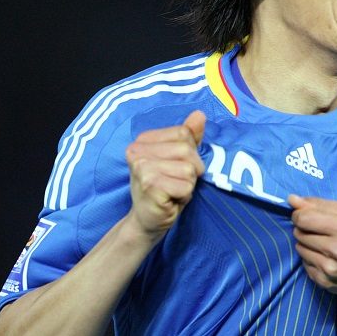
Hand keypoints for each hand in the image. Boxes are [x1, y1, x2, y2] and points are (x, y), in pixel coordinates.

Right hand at [125, 110, 205, 240]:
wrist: (147, 221)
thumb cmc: (165, 188)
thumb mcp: (178, 159)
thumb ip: (189, 137)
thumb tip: (200, 114)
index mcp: (143, 139)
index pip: (184, 133)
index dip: (190, 153)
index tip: (175, 167)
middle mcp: (137, 150)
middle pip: (187, 150)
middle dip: (191, 171)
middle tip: (175, 183)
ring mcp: (141, 167)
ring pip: (188, 169)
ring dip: (187, 185)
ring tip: (172, 191)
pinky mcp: (149, 185)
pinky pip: (186, 186)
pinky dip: (184, 196)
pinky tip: (169, 200)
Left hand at [289, 195, 336, 296]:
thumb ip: (320, 204)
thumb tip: (292, 199)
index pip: (304, 218)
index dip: (299, 214)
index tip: (304, 214)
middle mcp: (336, 250)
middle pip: (300, 232)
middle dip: (305, 228)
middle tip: (320, 229)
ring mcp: (330, 269)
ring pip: (300, 248)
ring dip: (307, 242)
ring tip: (325, 243)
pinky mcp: (325, 282)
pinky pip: (305, 263)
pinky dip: (312, 257)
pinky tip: (327, 257)